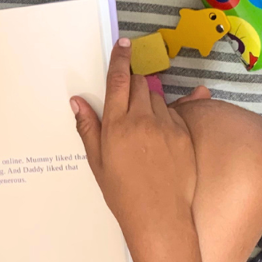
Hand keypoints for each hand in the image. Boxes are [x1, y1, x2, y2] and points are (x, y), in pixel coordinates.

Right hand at [70, 38, 199, 245]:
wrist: (160, 217)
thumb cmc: (123, 193)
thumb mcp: (97, 161)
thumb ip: (88, 127)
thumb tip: (77, 101)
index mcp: (117, 124)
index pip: (119, 80)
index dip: (121, 59)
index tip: (124, 45)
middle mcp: (142, 119)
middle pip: (140, 83)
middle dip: (135, 80)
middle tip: (129, 92)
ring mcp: (166, 126)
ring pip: (157, 97)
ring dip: (149, 99)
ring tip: (143, 123)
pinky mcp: (184, 135)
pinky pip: (175, 113)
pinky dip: (166, 115)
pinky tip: (161, 131)